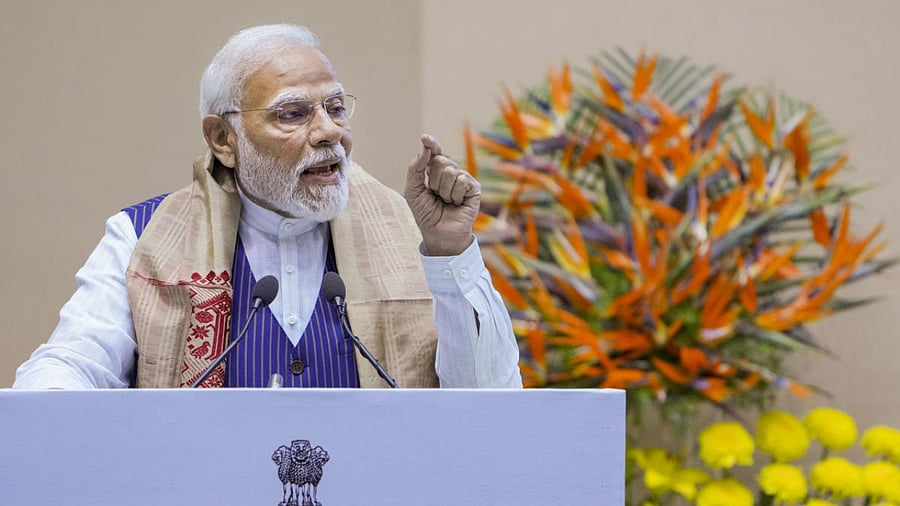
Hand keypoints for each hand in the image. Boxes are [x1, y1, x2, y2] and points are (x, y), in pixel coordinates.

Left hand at [405, 134, 480, 255]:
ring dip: (443, 190)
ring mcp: (464, 179)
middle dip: (433, 180)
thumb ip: (415, 168)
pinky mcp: (474, 188)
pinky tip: (456, 204)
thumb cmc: (426, 213)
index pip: (435, 152)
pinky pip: (461, 180)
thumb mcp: (413, 190)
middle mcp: (451, 172)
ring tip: (446, 201)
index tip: (425, 138)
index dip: (431, 144)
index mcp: (436, 171)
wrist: (438, 234)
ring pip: (450, 171)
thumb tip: (424, 148)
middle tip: (436, 195)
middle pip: (440, 160)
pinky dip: (454, 195)